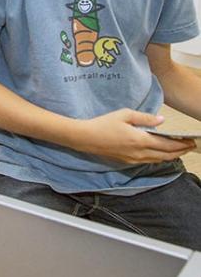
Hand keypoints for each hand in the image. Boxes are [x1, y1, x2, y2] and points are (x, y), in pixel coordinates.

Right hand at [75, 109, 196, 163]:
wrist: (86, 138)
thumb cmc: (103, 123)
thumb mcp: (124, 114)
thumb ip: (145, 118)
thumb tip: (161, 121)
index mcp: (140, 140)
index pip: (168, 145)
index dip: (181, 144)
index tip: (191, 141)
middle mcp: (140, 153)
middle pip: (166, 155)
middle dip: (180, 151)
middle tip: (189, 146)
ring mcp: (134, 159)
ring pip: (158, 160)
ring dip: (171, 156)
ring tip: (179, 150)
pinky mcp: (128, 162)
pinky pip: (149, 161)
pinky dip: (159, 158)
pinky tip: (160, 154)